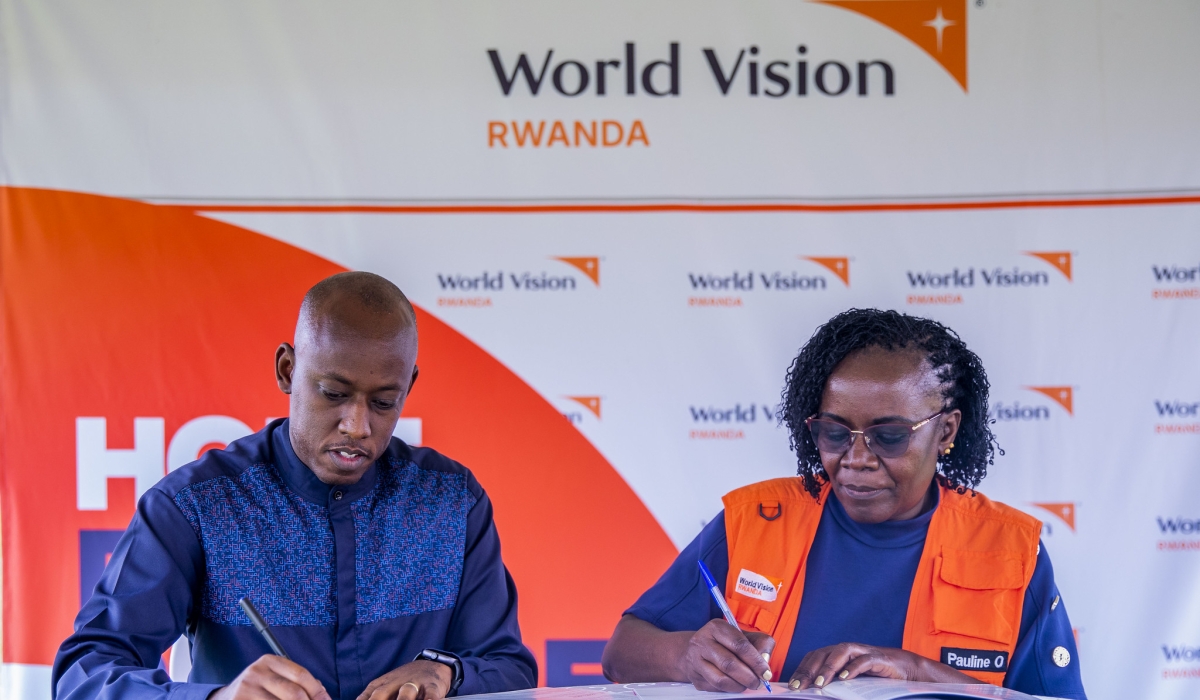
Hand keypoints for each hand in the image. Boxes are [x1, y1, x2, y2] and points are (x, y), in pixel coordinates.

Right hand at [210, 655, 331, 699]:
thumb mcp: (274, 678)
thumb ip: (296, 682)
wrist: (224, 698)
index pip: (301, 675)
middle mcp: (257, 672)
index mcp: (270, 661)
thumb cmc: (258, 689)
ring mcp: (246, 690)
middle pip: (294, 693)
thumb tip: (322, 694)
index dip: (318, 691)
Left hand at [356, 660, 452, 699]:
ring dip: (402, 699)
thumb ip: (369, 696)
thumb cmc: (403, 682)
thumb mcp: (384, 687)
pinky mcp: (433, 686)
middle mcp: (396, 683)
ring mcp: (414, 683)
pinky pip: (431, 694)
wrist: (431, 665)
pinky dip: (429, 699)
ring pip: (406, 692)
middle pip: (381, 694)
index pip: (368, 696)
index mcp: (381, 685)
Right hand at [676, 619, 774, 692]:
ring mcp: (695, 659)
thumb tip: (765, 660)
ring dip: (738, 686)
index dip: (755, 661)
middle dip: (748, 677)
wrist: (699, 650)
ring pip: (720, 680)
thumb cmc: (727, 643)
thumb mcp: (746, 636)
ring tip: (746, 685)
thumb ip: (761, 644)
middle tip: (758, 683)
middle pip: (729, 664)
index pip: (739, 645)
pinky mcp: (694, 676)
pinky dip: (728, 689)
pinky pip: (714, 688)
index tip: (766, 673)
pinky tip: (733, 684)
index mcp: (717, 627)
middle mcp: (702, 641)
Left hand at [788, 643, 981, 689]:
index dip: (801, 669)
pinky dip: (852, 668)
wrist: (907, 670)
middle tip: (799, 686)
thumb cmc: (876, 676)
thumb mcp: (851, 681)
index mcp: (837, 653)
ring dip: (828, 667)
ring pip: (841, 653)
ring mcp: (863, 651)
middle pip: (823, 653)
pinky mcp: (878, 658)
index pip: (814, 657)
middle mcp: (847, 649)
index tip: (792, 685)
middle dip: (809, 670)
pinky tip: (844, 679)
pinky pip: (863, 661)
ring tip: (820, 684)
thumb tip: (815, 692)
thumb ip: (835, 683)